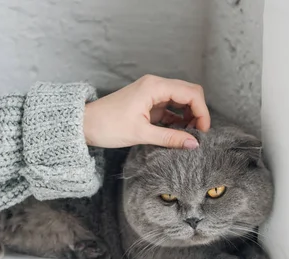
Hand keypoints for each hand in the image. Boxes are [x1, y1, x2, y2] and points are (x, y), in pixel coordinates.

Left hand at [83, 75, 210, 148]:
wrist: (84, 124)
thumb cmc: (108, 125)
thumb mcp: (142, 134)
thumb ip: (170, 138)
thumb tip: (194, 143)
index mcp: (155, 87)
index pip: (191, 93)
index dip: (202, 112)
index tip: (203, 132)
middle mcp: (155, 85)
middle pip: (189, 93)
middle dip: (198, 113)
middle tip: (198, 134)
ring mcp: (152, 93)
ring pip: (181, 100)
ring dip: (188, 116)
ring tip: (187, 136)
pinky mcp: (148, 103)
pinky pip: (170, 108)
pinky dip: (177, 119)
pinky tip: (178, 133)